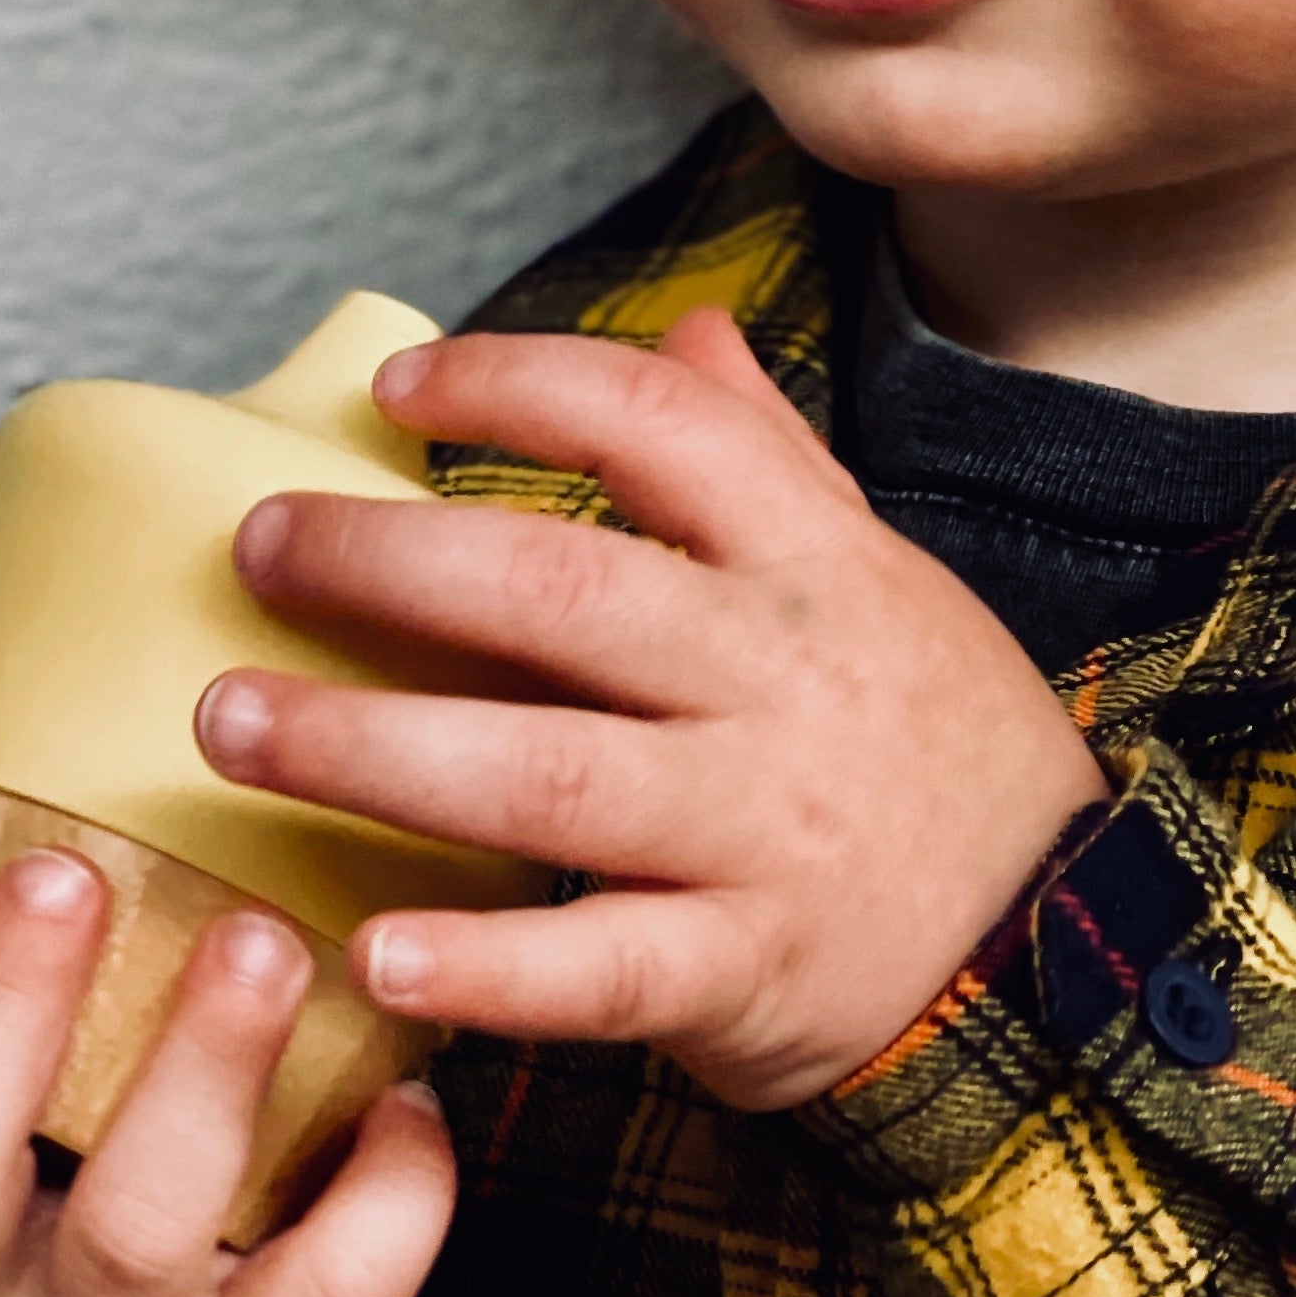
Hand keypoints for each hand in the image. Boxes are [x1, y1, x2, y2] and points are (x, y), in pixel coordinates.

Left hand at [195, 308, 1108, 1110]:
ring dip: (372, 752)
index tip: (393, 387)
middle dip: (389, 564)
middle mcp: (781, 680)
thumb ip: (767, 454)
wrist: (1065, 948)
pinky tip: (372, 956)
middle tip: (253, 548)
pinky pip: (603, 971)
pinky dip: (486, 971)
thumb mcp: (878, 575)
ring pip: (549, 780)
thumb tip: (686, 323)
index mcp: (811, 561)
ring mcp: (764, 830)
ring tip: (230, 728)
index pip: (656, 424)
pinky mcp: (747, 973)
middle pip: (565, 595)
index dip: (517, 385)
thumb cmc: (930, 740)